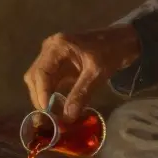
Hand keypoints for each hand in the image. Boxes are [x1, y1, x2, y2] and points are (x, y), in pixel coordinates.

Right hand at [23, 26, 140, 120]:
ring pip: (39, 80)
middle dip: (40, 97)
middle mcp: (50, 49)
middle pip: (35, 76)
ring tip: (53, 115)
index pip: (41, 72)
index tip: (47, 112)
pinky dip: (51, 94)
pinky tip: (58, 107)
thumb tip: (67, 117)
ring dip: (43, 97)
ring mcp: (53, 56)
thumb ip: (81, 94)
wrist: (122, 40)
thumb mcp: (98, 73)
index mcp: (58, 46)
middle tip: (50, 118)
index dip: (41, 93)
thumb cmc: (111, 51)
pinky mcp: (58, 64)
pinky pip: (49, 81)